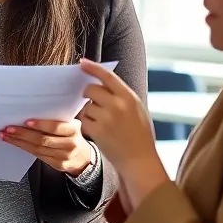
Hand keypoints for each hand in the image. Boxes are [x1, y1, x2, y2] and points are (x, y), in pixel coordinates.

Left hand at [0, 118, 93, 175]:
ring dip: (19, 142)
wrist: (83, 158)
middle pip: (43, 139)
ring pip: (37, 149)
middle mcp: (70, 144)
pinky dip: (23, 148)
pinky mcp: (57, 164)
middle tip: (9, 128)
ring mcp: (63, 156)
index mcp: (73, 130)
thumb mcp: (71, 125)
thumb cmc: (72, 136)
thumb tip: (33, 109)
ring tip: (6, 135)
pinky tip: (14, 143)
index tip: (26, 121)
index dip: (41, 125)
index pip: (56, 127)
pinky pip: (37, 155)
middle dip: (23, 134)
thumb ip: (58, 119)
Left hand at [78, 59, 168, 208]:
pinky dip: (86, 124)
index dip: (93, 68)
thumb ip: (121, 96)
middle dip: (88, 94)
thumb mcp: (137, 110)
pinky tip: (97, 130)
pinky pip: (83, 120)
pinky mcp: (96, 131)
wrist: (139, 160)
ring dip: (88, 112)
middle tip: (93, 102)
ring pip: (85, 106)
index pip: (107, 76)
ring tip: (102, 122)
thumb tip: (101, 83)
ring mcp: (106, 118)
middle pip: (90, 89)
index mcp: (129, 97)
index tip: (82, 63)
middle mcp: (117, 105)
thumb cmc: (139, 134)